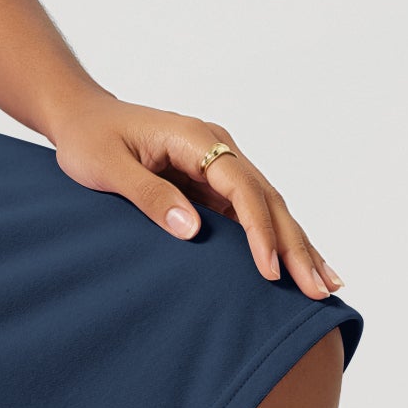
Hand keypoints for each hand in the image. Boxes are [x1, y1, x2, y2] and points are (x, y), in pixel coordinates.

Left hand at [48, 95, 346, 300]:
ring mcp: (219, 166)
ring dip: (295, 246)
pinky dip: (274, 241)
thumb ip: (149, 196)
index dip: (258, 230)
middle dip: (295, 246)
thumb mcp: (108, 167)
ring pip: (267, 207)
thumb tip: (191, 230)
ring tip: (325, 286)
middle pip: (267, 198)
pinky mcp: (213, 184)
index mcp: (195, 138)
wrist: (82, 117)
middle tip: (319, 289)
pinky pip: (250, 214)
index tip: (268, 270)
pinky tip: (295, 267)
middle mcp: (218, 148)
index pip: (241, 186)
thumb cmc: (89, 139)